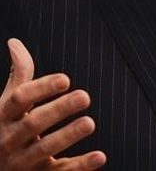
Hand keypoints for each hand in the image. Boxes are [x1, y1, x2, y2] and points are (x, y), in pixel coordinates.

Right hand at [0, 39, 105, 169]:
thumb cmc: (3, 130)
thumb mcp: (5, 105)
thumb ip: (18, 76)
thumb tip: (15, 43)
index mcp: (2, 117)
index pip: (19, 99)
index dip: (41, 88)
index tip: (65, 79)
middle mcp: (9, 140)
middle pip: (33, 124)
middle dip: (58, 110)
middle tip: (84, 96)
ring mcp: (22, 162)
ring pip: (44, 150)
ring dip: (67, 136)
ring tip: (89, 122)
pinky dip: (80, 166)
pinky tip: (100, 156)